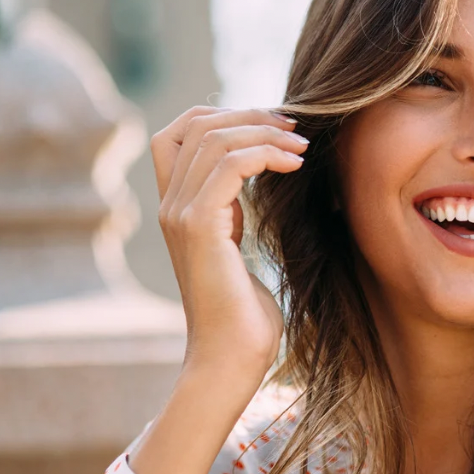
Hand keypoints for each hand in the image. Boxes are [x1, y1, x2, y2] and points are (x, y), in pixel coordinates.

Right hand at [151, 106, 308, 379]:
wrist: (231, 358)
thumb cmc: (244, 316)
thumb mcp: (237, 249)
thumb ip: (234, 214)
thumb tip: (259, 178)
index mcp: (177, 207)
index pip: (177, 132)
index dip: (223, 114)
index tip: (275, 126)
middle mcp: (170, 205)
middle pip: (196, 124)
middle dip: (250, 115)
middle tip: (296, 127)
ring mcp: (179, 214)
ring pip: (214, 137)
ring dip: (265, 132)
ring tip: (303, 147)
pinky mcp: (199, 227)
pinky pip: (229, 165)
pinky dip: (266, 153)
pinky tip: (296, 165)